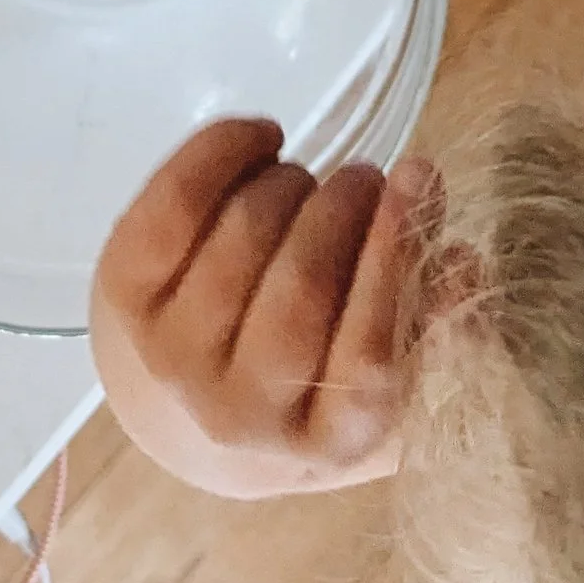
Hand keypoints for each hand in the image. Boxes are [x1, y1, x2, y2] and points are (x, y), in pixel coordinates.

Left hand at [89, 119, 447, 497]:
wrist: (182, 418)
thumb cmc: (307, 393)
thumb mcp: (388, 390)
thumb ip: (437, 333)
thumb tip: (462, 263)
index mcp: (324, 443)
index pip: (368, 354)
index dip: (396, 252)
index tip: (421, 174)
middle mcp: (238, 414)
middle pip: (301, 286)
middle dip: (345, 206)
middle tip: (365, 175)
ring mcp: (171, 357)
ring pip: (245, 236)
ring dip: (291, 183)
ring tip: (312, 178)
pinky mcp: (121, 298)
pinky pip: (174, 203)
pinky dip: (223, 151)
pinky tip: (262, 138)